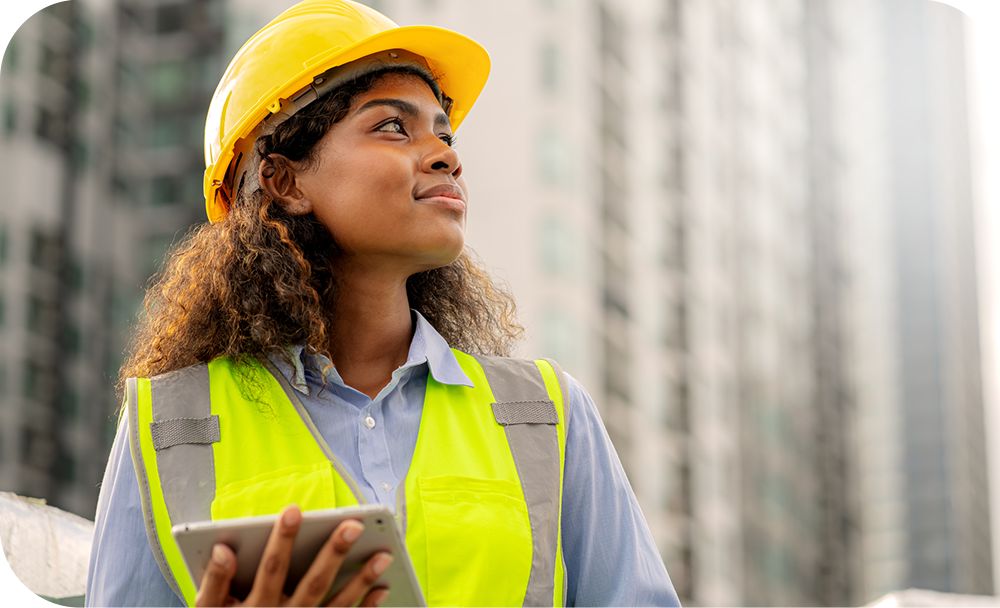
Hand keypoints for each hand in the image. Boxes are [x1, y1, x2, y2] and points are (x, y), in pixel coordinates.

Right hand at [195, 505, 392, 606]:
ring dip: (362, 580)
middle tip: (354, 525)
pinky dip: (366, 606)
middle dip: (334, 552)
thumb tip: (223, 549)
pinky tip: (382, 587)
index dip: (282, 539)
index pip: (272, 567)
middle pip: (313, 582)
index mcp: (256, 605)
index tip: (294, 510)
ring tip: (383, 555)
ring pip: (337, 604)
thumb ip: (214, 580)